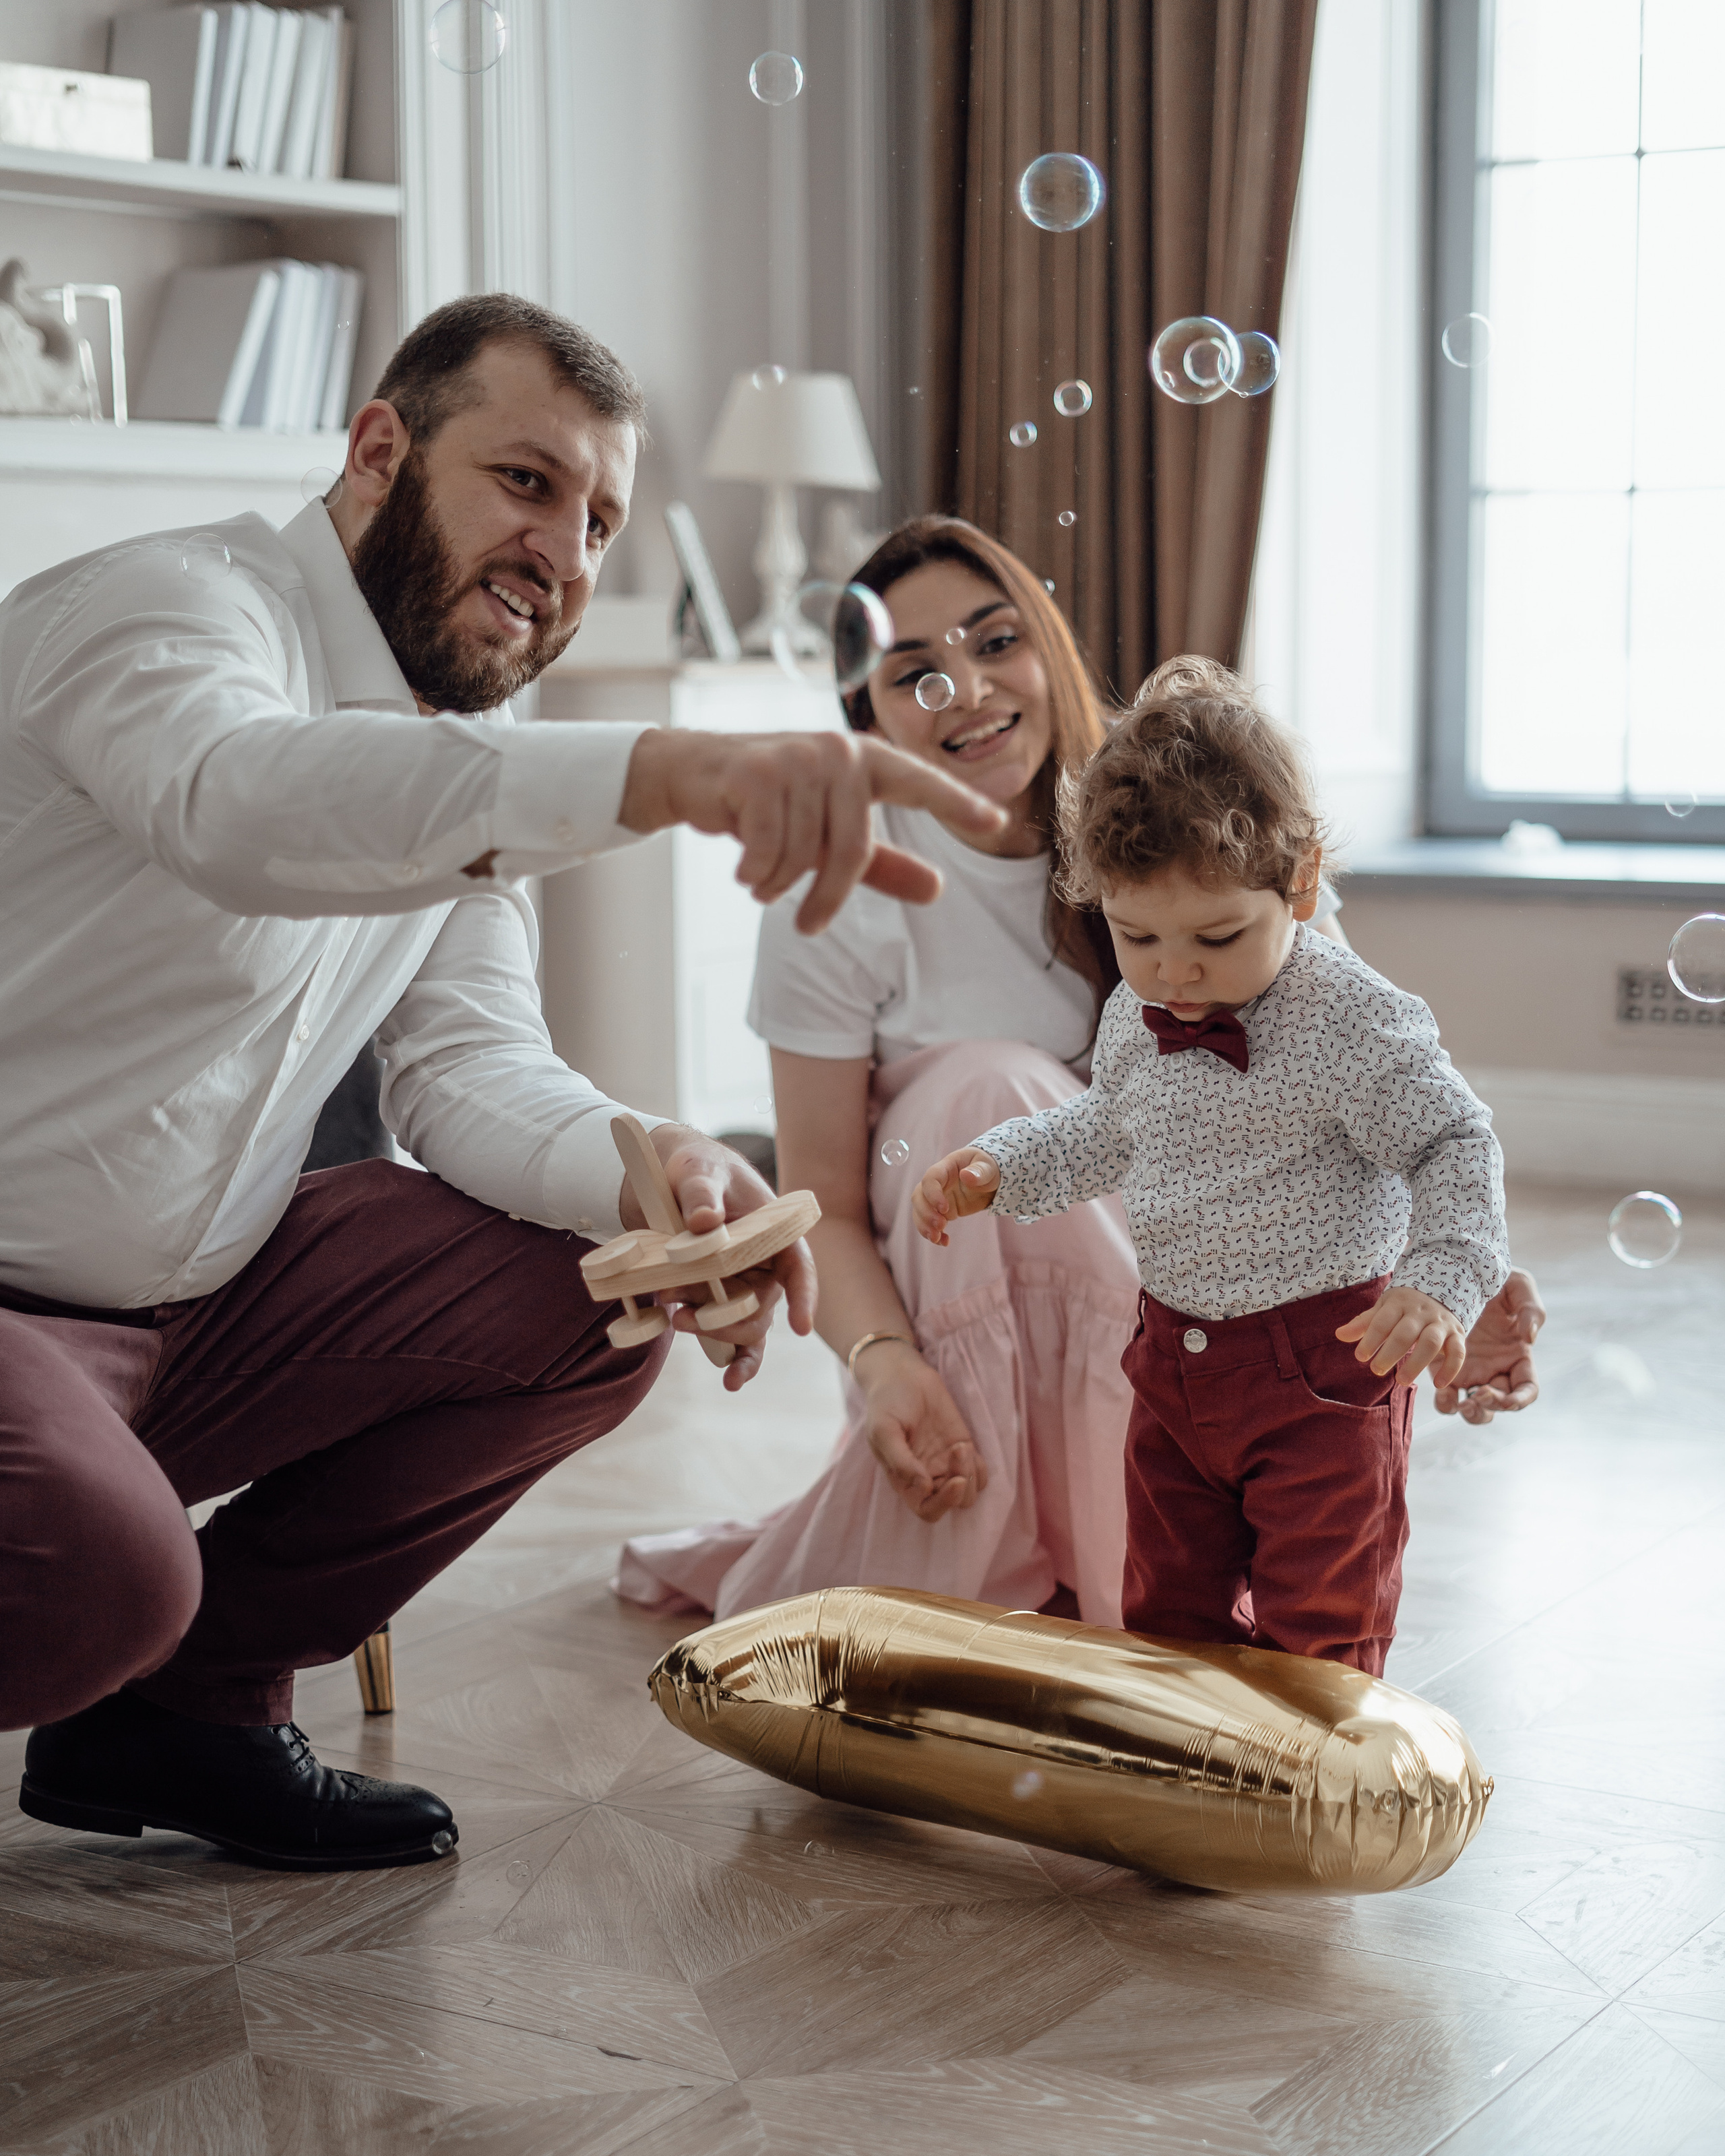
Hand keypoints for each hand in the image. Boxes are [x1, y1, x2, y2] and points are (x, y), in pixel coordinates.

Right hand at [620, 729, 1006, 934]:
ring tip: (761, 879)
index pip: (921, 782)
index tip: (998, 821)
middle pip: (853, 848)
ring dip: (779, 884)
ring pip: (806, 854)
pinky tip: (743, 866)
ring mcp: (797, 757)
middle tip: (807, 926)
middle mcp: (838, 750)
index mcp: (865, 759)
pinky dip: (756, 872)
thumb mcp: (828, 836)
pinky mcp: (756, 772)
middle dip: (828, 898)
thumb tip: (938, 890)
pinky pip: (770, 849)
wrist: (692, 774)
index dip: (958, 803)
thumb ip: (884, 863)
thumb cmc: (770, 804)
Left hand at [620, 1125, 815, 1392]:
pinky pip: (735, 1338)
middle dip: (726, 1317)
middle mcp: (766, 1265)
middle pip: (763, 1307)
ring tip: (676, 1318)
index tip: (801, 1327)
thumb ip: (701, 1194)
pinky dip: (734, 1359)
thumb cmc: (696, 1169)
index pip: (801, 1267)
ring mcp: (744, 1287)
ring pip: (744, 1325)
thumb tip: (705, 1223)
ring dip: (713, 1329)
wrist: (669, 1179)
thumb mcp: (697, 1171)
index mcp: (776, 1233)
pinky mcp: (720, 1300)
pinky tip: (731, 1383)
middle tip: (681, 1309)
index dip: (804, 1297)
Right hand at [855, 1339, 989, 1520]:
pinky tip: (965, 1446)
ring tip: (959, 1445)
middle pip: (952, 1505)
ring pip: (969, 1491)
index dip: (942, 1504)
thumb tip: (924, 1488)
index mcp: (904, 1480)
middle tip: (958, 1454)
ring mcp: (946, 1464)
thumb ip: (900, 1461)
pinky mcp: (962, 1448)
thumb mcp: (883, 1430)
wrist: (902, 1375)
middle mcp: (927, 1477)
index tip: (953, 1481)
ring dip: (970, 1473)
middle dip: (960, 1489)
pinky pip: (979, 1473)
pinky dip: (980, 1467)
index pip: (927, 1510)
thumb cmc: (887, 1403)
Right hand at [912, 1148, 1000, 1246]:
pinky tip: (944, 1242)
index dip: (933, 1194)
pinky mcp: (942, 1211)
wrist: (989, 1179)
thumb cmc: (988, 1168)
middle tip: (941, 1225)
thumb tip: (966, 1176)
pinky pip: (930, 1223)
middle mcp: (937, 1183)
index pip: (930, 1179)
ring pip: (920, 1211)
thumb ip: (979, 1171)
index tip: (945, 1208)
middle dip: (926, 1213)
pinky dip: (934, 1234)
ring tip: (937, 1238)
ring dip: (924, 1226)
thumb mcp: (989, 1168)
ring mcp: (937, 1197)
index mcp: (946, 1167)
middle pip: (919, 1196)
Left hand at [1335, 1286, 1465, 1387]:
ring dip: (1416, 1363)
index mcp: (1399, 1303)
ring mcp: (1441, 1323)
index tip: (1360, 1356)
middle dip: (1390, 1353)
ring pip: (1431, 1342)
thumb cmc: (1406, 1305)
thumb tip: (1339, 1334)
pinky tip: (1439, 1384)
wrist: (1443, 1288)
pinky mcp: (1457, 1334)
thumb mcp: (1384, 1308)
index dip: (1371, 1339)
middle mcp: (1421, 1312)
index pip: (1383, 1321)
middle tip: (1376, 1370)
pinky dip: (1451, 1368)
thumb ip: (1365, 1323)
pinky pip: (1458, 1351)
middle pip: (1405, 1333)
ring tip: (1401, 1381)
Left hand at [1433, 1268, 1543, 1423]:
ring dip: (1470, 1413)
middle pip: (1499, 1405)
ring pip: (1473, 1407)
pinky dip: (1445, 1402)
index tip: (1507, 1400)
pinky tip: (1440, 1393)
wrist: (1460, 1270)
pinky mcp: (1444, 1367)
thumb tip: (1529, 1338)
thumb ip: (1532, 1311)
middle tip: (1478, 1397)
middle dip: (1491, 1408)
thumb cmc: (1497, 1280)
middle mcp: (1495, 1369)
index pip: (1526, 1390)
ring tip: (1462, 1404)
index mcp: (1517, 1357)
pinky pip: (1446, 1395)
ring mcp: (1470, 1371)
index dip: (1520, 1401)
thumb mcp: (1519, 1287)